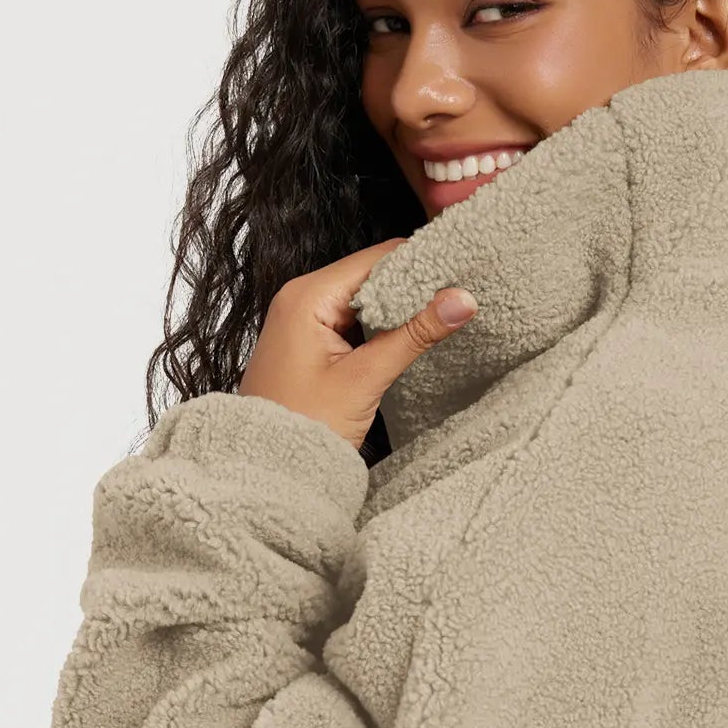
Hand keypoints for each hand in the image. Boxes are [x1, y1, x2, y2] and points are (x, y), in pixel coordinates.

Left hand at [237, 238, 476, 449]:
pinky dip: (378, 327)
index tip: (456, 272)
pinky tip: (405, 338)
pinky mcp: (308, 341)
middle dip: (411, 287)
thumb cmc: (303, 426)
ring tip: (437, 317)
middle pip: (370, 275)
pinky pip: (351, 321)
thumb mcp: (365, 378)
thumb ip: (415, 335)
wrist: (266, 468)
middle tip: (454, 298)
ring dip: (397, 309)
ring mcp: (302, 319)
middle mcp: (301, 298)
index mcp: (307, 296)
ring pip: (363, 299)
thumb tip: (460, 301)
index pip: (375, 258)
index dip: (418, 263)